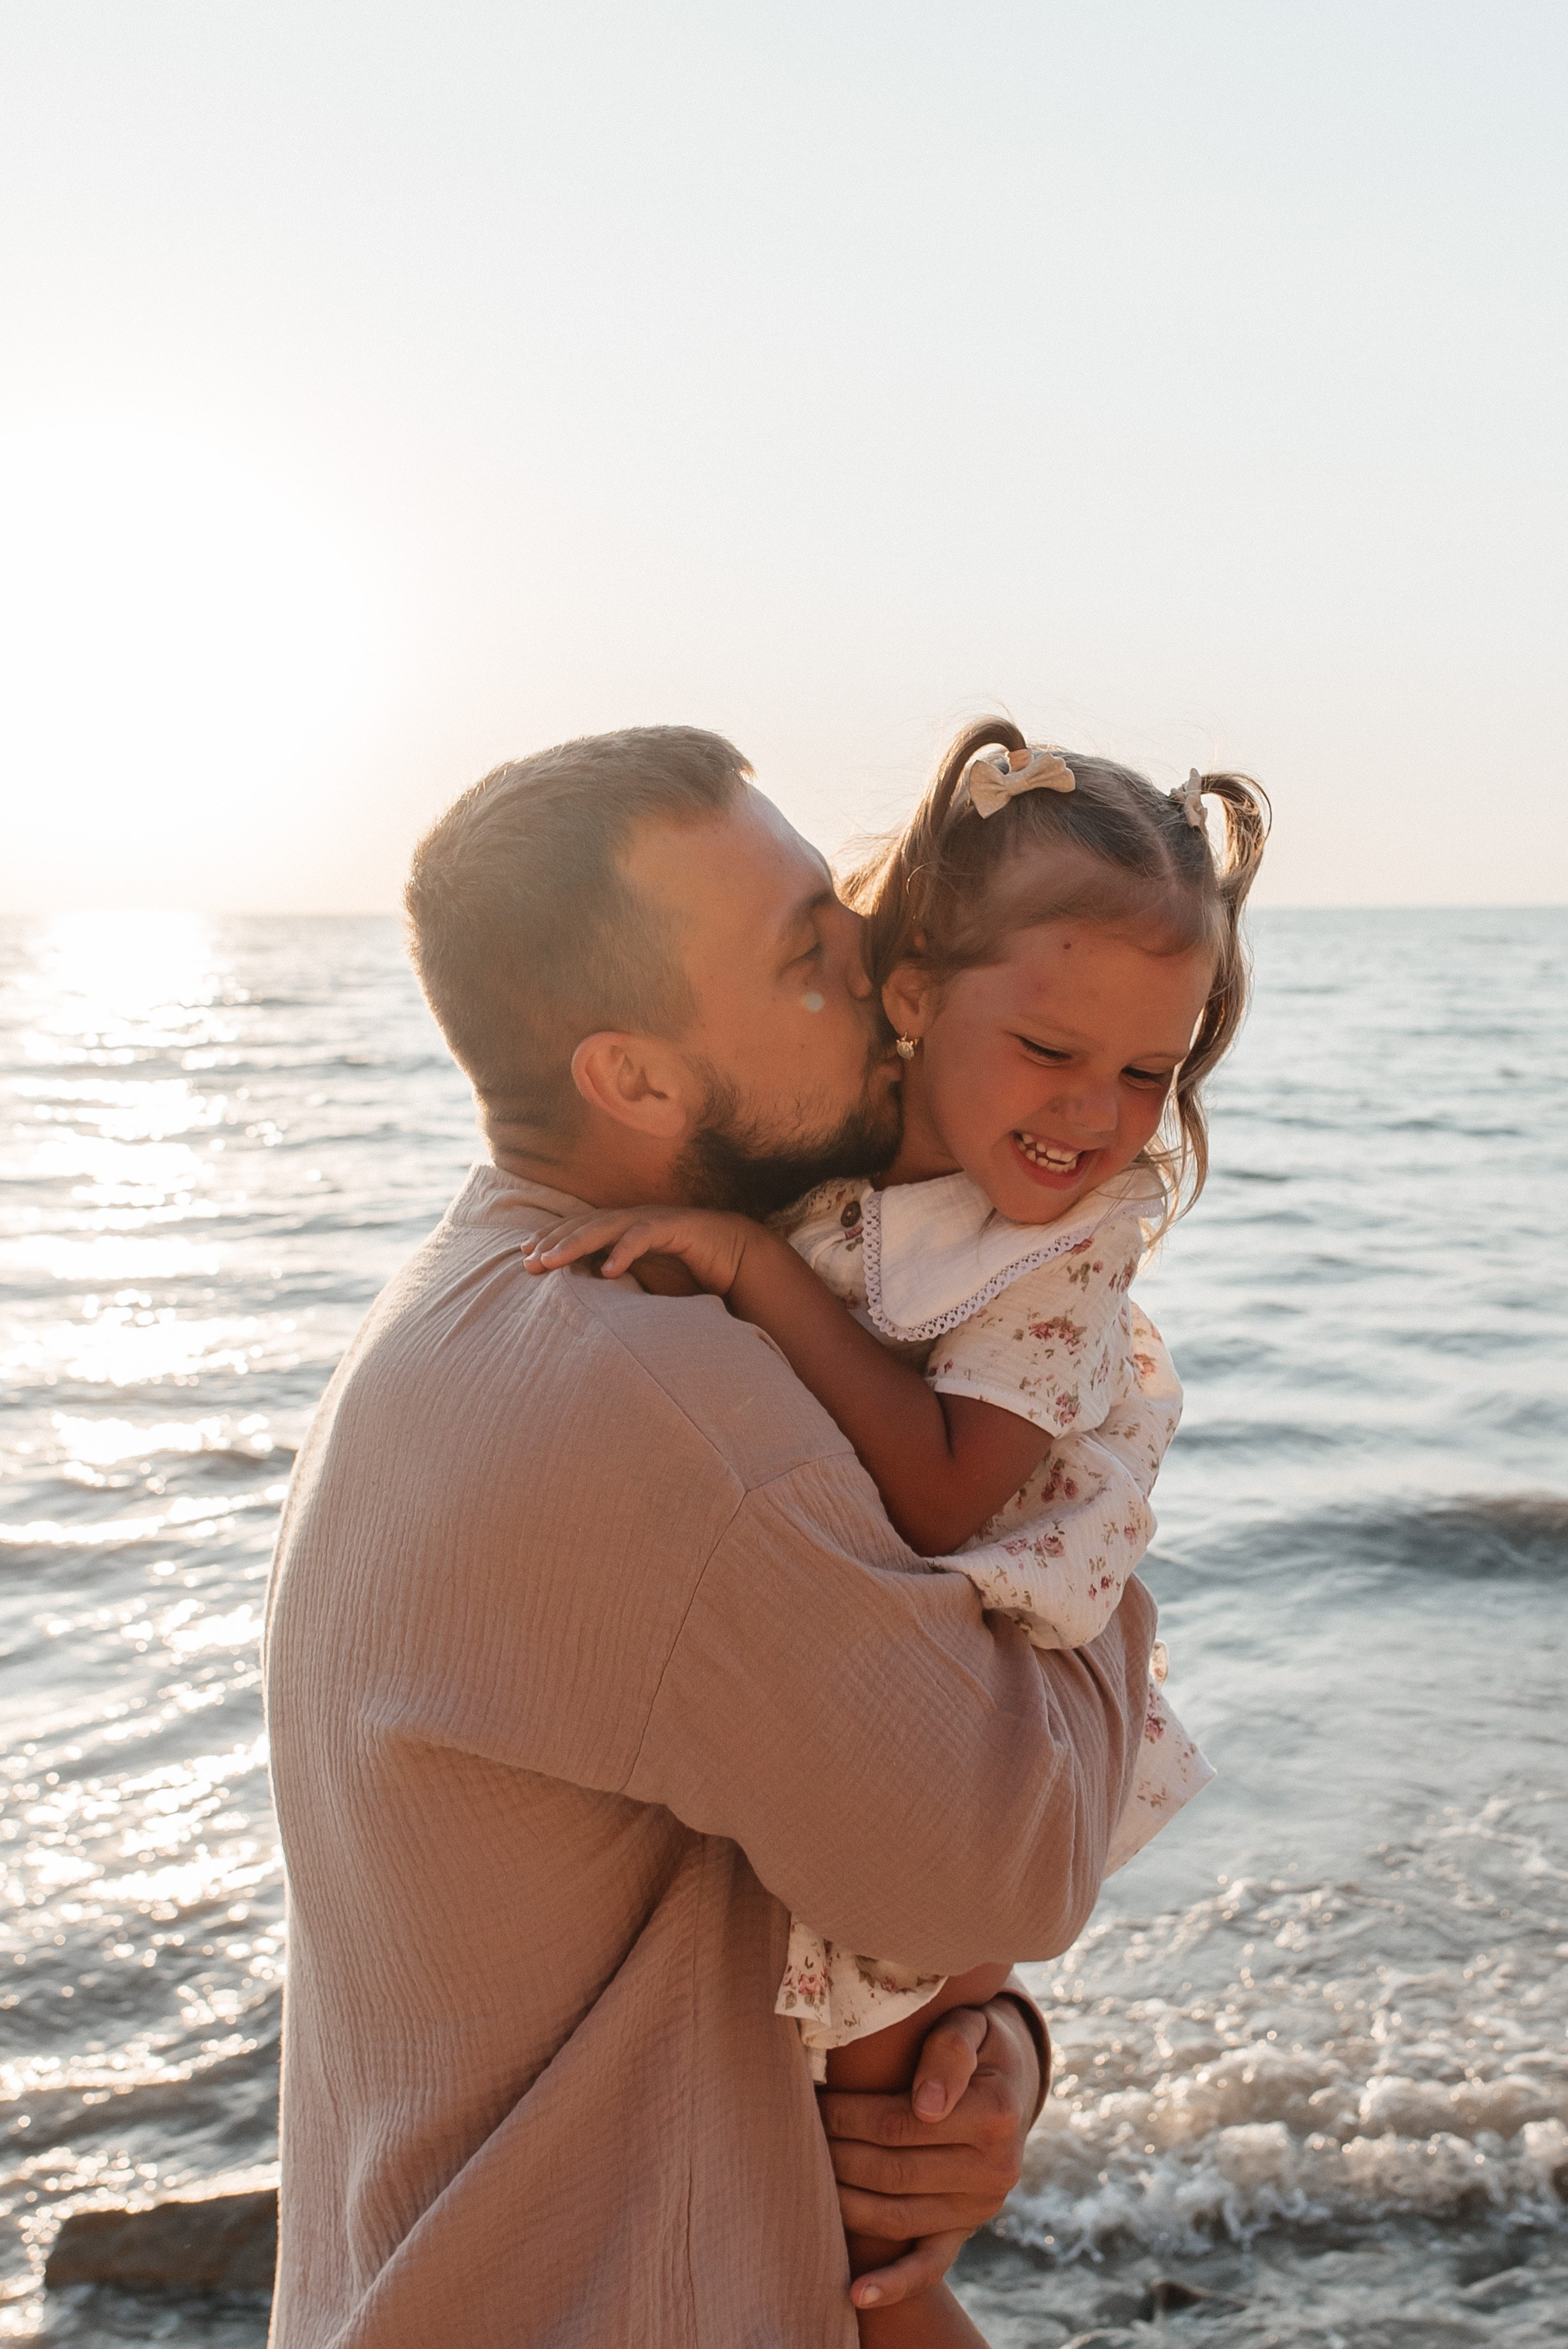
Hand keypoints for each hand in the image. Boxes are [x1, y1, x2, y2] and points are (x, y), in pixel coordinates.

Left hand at [520, 1205, 759, 1297]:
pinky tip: (607, 1270)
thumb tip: (584, 1304)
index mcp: (622, 1229)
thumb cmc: (688, 1271)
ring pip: (606, 1227)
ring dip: (575, 1243)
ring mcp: (652, 1220)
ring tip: (552, 1261)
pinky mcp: (675, 1227)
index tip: (525, 1257)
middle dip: (554, 1242)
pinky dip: (624, 1251)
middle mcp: (632, 1219)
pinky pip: (643, 1236)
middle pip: (583, 1226)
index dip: (551, 1239)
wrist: (737, 1257)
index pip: (578, 1230)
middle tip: (529, 1262)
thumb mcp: (645, 1280)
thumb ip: (616, 1286)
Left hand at [819, 1995, 1042, 2310]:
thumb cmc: (977, 2044)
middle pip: (892, 2170)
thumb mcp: (971, 2026)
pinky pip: (929, 2267)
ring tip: (803, 2175)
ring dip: (844, 2200)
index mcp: (996, 2113)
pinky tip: (855, 2294)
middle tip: (798, 2132)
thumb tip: (927, 2105)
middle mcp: (994, 2170)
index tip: (812, 2099)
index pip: (899, 2123)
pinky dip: (893, 2285)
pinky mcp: (964, 2232)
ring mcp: (979, 2209)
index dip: (848, 2115)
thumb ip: (949, 2051)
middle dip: (837, 2152)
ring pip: (897, 2215)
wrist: (1009, 2081)